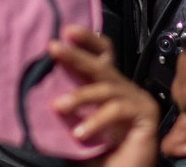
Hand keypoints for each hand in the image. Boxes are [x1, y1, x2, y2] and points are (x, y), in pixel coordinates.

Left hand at [49, 26, 159, 166]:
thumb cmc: (98, 158)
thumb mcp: (75, 129)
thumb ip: (65, 110)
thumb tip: (39, 91)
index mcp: (109, 91)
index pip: (102, 56)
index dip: (88, 40)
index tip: (66, 32)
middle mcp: (125, 91)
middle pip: (102, 65)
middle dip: (77, 55)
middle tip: (54, 48)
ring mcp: (138, 101)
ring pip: (106, 87)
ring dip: (80, 96)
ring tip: (58, 106)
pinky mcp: (146, 115)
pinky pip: (117, 109)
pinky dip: (96, 120)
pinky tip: (80, 133)